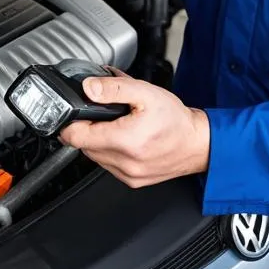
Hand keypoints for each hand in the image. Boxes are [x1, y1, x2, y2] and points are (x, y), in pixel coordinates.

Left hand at [59, 73, 209, 188]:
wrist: (198, 143)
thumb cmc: (176, 120)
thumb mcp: (146, 92)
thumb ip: (114, 87)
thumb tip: (89, 87)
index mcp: (125, 140)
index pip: (75, 137)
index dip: (71, 122)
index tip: (75, 113)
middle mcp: (124, 163)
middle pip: (83, 146)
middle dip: (89, 127)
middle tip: (105, 113)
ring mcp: (127, 175)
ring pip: (94, 156)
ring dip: (99, 140)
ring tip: (117, 124)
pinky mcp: (131, 181)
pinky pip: (108, 165)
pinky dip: (110, 151)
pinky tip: (124, 139)